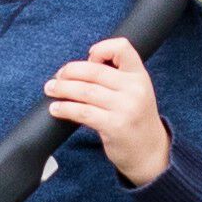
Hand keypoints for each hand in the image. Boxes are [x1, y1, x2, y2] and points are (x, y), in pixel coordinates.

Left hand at [45, 33, 170, 184]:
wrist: (150, 152)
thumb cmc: (136, 120)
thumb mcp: (136, 92)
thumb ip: (115, 78)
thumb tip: (79, 68)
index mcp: (139, 76)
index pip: (123, 48)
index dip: (102, 48)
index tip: (89, 57)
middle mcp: (134, 89)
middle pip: (95, 70)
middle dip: (70, 71)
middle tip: (57, 77)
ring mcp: (125, 108)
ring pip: (85, 91)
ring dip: (63, 88)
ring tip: (51, 89)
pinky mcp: (114, 126)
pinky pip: (83, 112)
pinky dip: (66, 108)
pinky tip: (56, 108)